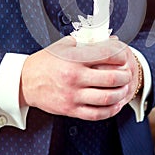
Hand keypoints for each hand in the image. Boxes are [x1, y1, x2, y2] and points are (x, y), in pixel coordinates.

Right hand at [19, 36, 140, 120]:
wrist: (26, 81)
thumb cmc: (46, 62)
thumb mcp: (64, 45)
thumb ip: (86, 42)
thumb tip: (108, 40)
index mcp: (74, 59)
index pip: (106, 56)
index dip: (120, 55)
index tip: (123, 56)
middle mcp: (74, 77)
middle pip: (110, 78)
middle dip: (125, 76)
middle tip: (128, 73)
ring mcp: (73, 95)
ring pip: (106, 98)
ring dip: (121, 93)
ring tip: (125, 88)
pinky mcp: (70, 110)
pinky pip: (96, 114)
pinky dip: (110, 110)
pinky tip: (116, 104)